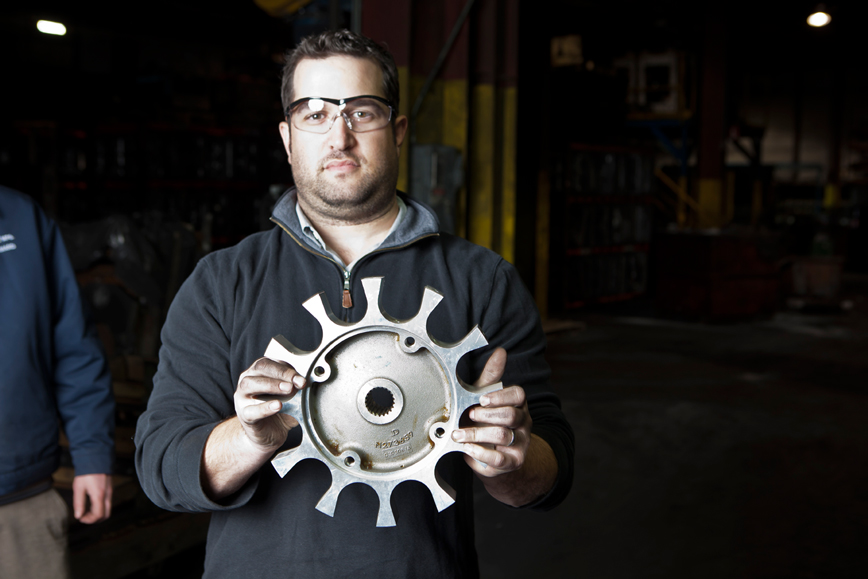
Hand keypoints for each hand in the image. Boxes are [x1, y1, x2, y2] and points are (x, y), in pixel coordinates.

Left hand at [72, 473, 111, 523]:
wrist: (96, 458)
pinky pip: (108, 503)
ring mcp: (110, 492)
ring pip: (108, 509)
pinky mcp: (110, 489)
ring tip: (86, 511)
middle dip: (95, 519)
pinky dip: (100, 508)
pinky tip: (91, 504)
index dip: (89, 520)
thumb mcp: (78, 487)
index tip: (80, 518)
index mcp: (99, 495)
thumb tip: (78, 516)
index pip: (98, 515)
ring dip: (98, 514)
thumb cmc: (86, 473)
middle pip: (106, 515)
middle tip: (84, 517)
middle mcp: (107, 495)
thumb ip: (78, 503)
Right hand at [234, 357, 306, 451]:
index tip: (301, 379)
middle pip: (259, 368)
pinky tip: (278, 405)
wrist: (269, 433)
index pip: (269, 363)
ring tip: (288, 390)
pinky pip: (251, 410)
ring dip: (271, 385)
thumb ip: (296, 387)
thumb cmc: (279, 409)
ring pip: (249, 384)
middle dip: (280, 374)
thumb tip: (305, 381)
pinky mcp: (244, 415)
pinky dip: (265, 407)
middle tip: (294, 383)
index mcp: (259, 372)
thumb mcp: (290, 395)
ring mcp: (242, 398)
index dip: (286, 369)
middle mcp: (247, 380)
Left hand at [451, 348, 531, 476]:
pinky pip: (501, 458)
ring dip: (477, 434)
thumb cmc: (486, 420)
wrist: (492, 453)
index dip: (500, 396)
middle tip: (469, 415)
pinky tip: (468, 449)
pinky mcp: (514, 461)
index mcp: (517, 403)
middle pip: (511, 415)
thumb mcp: (486, 396)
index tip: (481, 398)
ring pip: (504, 435)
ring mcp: (521, 442)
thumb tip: (500, 352)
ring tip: (459, 434)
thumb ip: (492, 376)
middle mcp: (523, 422)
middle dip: (487, 415)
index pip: (518, 395)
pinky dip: (482, 453)